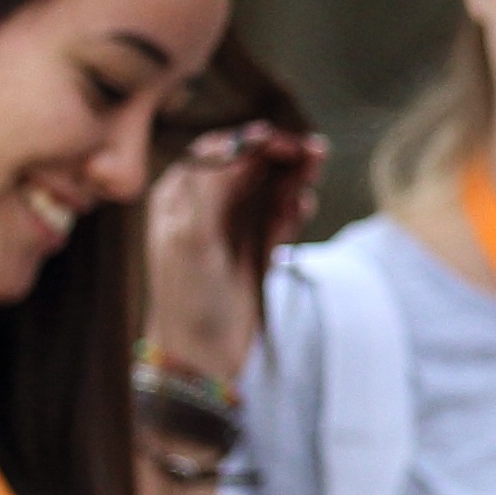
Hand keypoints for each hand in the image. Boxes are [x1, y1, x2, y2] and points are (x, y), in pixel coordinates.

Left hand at [140, 121, 318, 386]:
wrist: (203, 354)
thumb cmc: (187, 296)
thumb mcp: (192, 237)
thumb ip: (212, 187)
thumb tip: (236, 141)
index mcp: (179, 197)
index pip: (217, 153)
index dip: (249, 142)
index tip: (278, 140)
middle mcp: (205, 206)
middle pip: (249, 166)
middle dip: (279, 154)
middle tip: (311, 149)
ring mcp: (233, 227)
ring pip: (268, 189)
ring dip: (293, 175)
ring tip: (317, 163)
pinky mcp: (256, 249)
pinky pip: (280, 216)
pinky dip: (294, 205)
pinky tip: (304, 201)